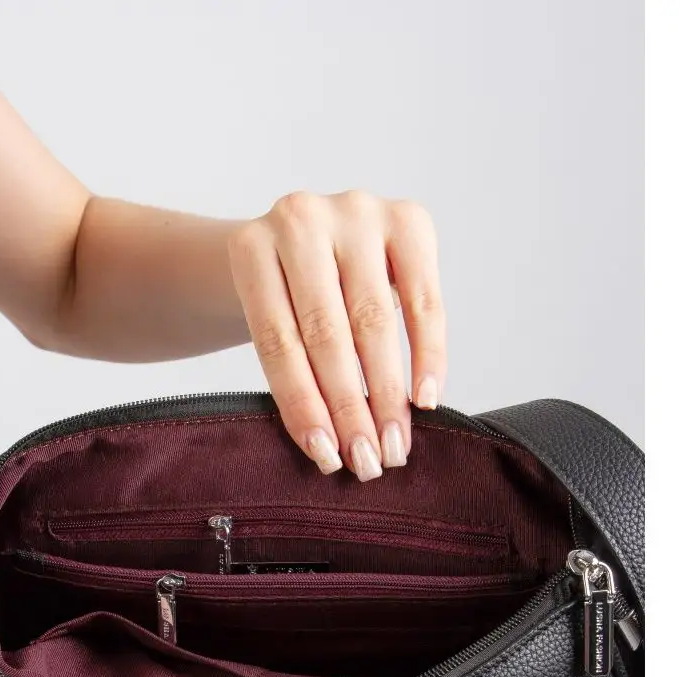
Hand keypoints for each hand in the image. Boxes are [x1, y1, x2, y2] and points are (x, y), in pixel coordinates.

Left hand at [228, 191, 445, 478]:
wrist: (302, 238)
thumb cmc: (282, 297)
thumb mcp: (269, 322)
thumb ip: (292, 367)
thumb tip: (332, 450)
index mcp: (250, 248)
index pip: (278, 342)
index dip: (303, 404)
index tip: (326, 456)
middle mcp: (301, 218)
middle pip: (327, 332)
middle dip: (350, 407)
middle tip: (367, 461)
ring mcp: (357, 211)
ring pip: (375, 320)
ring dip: (388, 393)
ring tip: (395, 445)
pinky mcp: (408, 217)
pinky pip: (424, 300)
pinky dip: (428, 355)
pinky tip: (427, 399)